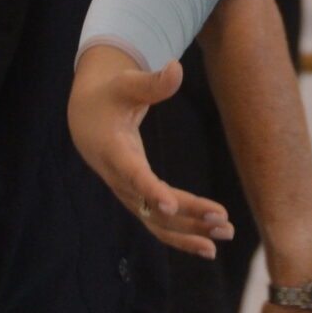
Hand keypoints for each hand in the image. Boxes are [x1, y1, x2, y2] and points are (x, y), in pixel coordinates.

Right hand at [67, 46, 233, 256]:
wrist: (86, 118)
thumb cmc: (110, 96)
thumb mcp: (127, 84)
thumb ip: (152, 83)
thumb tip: (176, 68)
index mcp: (114, 151)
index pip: (133, 174)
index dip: (150, 189)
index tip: (170, 204)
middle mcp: (120, 180)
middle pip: (152, 205)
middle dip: (188, 215)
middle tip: (223, 220)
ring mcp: (127, 194)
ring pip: (157, 223)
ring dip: (190, 233)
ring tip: (224, 237)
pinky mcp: (136, 199)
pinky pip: (158, 224)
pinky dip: (182, 235)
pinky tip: (208, 245)